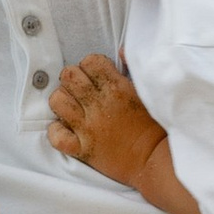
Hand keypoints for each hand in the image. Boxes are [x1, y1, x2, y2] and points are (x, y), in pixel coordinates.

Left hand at [47, 55, 164, 190]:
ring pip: (57, 101)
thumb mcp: (149, 93)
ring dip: (62, 100)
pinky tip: (66, 128)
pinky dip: (57, 131)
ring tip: (73, 106)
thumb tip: (121, 52)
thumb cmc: (155, 128)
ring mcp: (88, 128)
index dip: (91, 64)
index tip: (97, 74)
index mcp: (117, 89)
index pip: (90, 62)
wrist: (155, 160)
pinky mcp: (83, 149)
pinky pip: (57, 137)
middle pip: (68, 76)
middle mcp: (99, 105)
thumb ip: (133, 70)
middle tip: (82, 88)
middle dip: (73, 78)